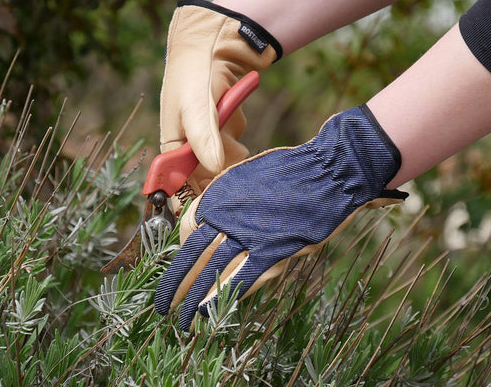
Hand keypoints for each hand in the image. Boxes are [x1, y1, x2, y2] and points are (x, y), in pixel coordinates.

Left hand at [154, 105, 406, 329]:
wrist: (327, 171)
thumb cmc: (291, 170)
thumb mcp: (248, 175)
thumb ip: (230, 197)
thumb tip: (214, 220)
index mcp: (219, 194)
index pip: (188, 229)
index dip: (183, 253)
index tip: (182, 267)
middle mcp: (226, 214)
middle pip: (195, 255)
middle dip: (177, 283)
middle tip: (163, 305)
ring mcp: (248, 234)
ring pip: (211, 272)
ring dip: (192, 298)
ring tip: (180, 319)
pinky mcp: (272, 252)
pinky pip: (239, 280)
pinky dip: (220, 299)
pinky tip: (206, 313)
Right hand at [160, 0, 281, 205]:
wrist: (213, 48)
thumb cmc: (193, 76)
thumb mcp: (195, 107)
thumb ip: (203, 139)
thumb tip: (214, 170)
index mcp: (171, 151)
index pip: (178, 190)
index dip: (193, 201)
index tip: (210, 203)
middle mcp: (188, 154)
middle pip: (208, 183)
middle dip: (221, 168)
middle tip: (225, 142)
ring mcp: (208, 147)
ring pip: (226, 169)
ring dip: (232, 150)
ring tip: (227, 122)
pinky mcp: (224, 139)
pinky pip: (237, 153)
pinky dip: (238, 138)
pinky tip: (233, 118)